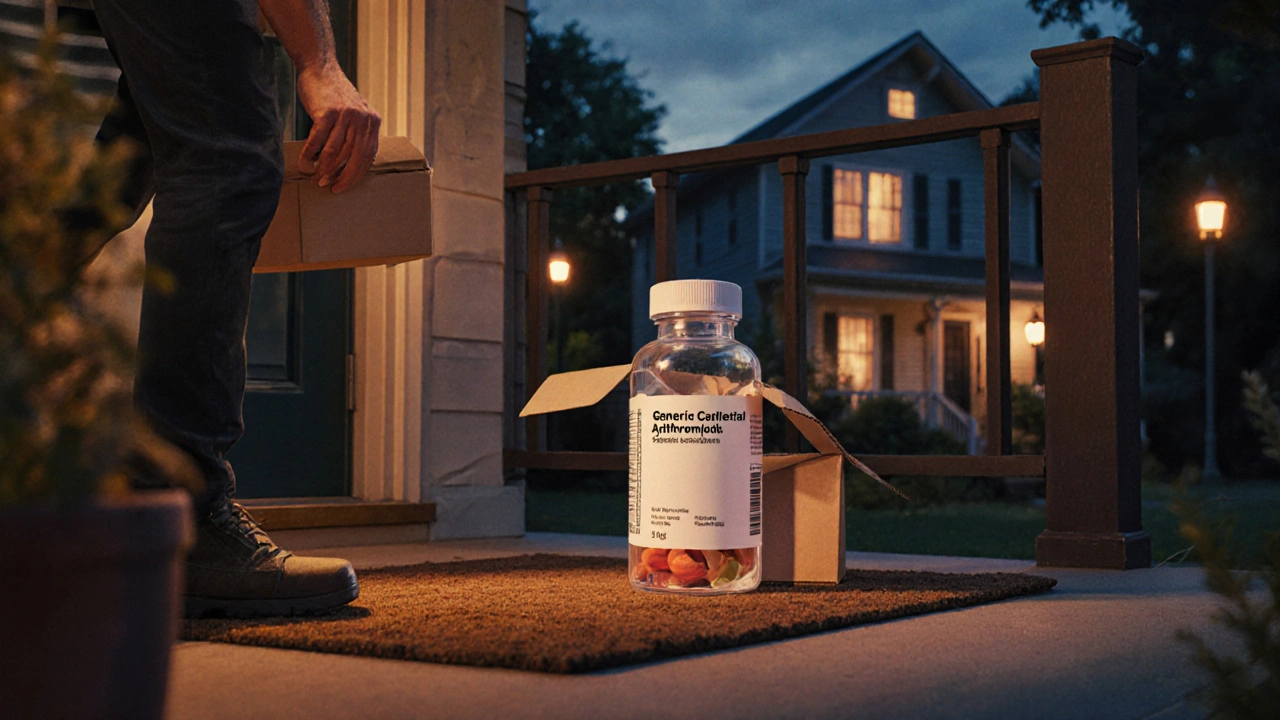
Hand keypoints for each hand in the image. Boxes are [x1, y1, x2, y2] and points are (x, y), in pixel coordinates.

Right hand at [295, 63, 380, 193]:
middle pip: (354, 157)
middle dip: (342, 176)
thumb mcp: (355, 112)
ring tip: (316, 179)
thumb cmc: (334, 94)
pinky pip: (318, 141)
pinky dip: (310, 155)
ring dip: (324, 169)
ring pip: (335, 152)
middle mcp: (363, 119)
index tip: (345, 186)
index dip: (356, 174)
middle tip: (330, 188)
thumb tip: (355, 163)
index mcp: (373, 122)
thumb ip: (358, 133)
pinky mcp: (328, 112)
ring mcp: (346, 115)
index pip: (368, 156)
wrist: (320, 68)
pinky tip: (305, 163)